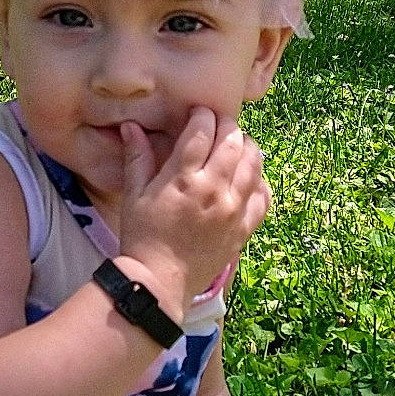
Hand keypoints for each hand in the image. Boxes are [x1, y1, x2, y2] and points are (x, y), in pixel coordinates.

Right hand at [116, 108, 269, 320]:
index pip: (202, 130)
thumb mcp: (133, 195)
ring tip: (236, 145)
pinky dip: (260, 181)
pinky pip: (264, 197)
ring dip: (247, 147)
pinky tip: (249, 178)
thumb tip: (131, 125)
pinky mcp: (244, 228)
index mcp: (184, 178)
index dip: (202, 115)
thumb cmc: (142, 237)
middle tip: (217, 126)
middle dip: (226, 126)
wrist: (160, 282)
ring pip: (254, 163)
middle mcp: (214, 189)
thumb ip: (137, 157)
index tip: (197, 113)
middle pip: (233, 140)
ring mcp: (234, 210)